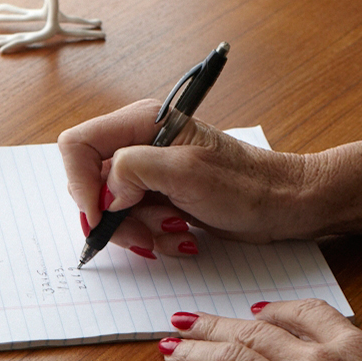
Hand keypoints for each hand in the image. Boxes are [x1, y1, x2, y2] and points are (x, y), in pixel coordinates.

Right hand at [57, 99, 310, 255]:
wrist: (284, 206)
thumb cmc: (246, 184)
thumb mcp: (187, 172)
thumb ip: (133, 169)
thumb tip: (104, 192)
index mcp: (141, 123)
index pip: (78, 145)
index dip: (80, 182)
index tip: (101, 216)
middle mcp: (139, 144)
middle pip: (92, 183)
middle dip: (115, 217)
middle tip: (144, 234)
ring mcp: (148, 173)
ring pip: (111, 210)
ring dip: (138, 231)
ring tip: (174, 234)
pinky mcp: (159, 197)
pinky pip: (134, 222)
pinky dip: (152, 237)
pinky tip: (182, 237)